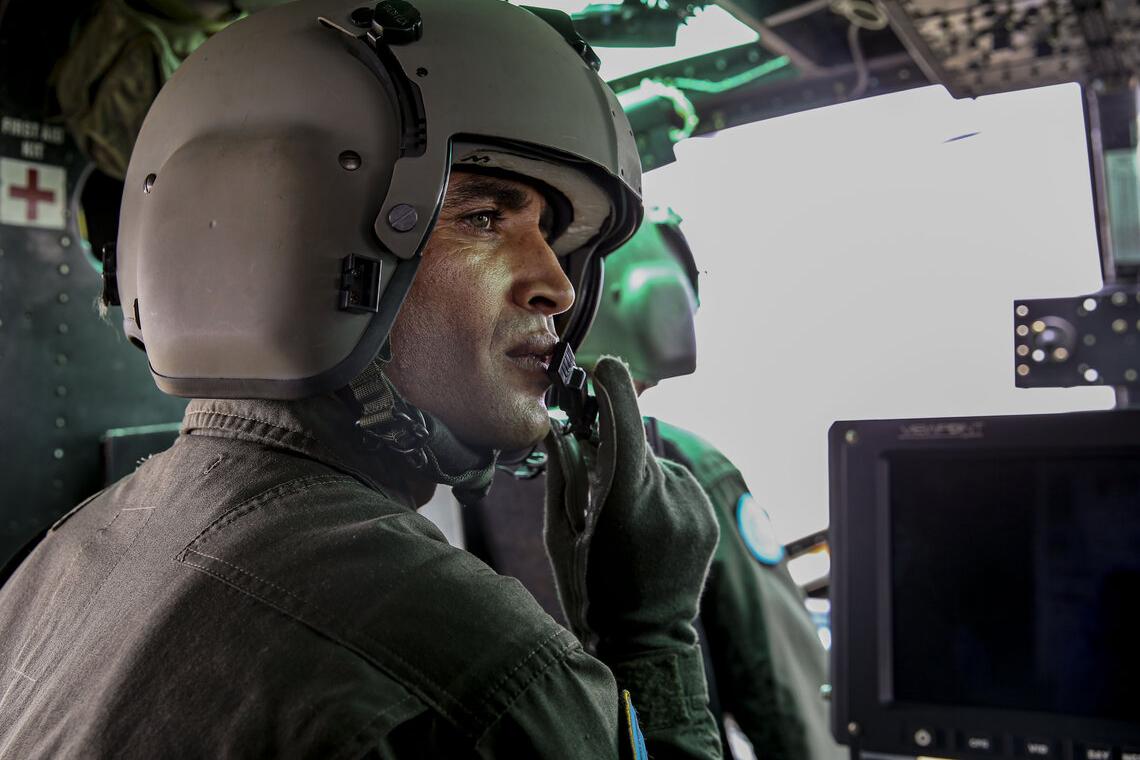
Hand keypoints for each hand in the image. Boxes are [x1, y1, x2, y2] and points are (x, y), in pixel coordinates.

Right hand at [544, 356, 718, 657]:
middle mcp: (667, 494)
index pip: (624, 416)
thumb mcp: (559, 534)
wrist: (646, 643)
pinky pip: (677, 487)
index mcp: (624, 496)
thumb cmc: (591, 591)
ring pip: (656, 466)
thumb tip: (558, 426)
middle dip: (612, 451)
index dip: (611, 382)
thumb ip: (562, 472)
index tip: (599, 367)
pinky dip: (659, 496)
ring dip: (637, 479)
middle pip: (635, 443)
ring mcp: (694, 506)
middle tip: (596, 491)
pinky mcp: (708, 517)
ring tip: (626, 525)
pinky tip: (648, 532)